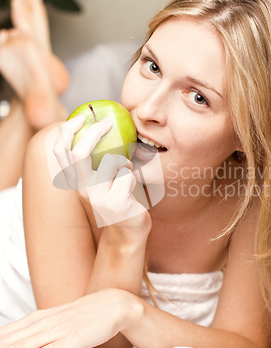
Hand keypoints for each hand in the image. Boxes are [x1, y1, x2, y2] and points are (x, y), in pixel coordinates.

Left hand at [0, 289, 139, 347]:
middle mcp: (46, 322)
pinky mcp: (71, 340)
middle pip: (12, 338)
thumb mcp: (60, 318)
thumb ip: (43, 328)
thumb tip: (26, 341)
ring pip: (25, 345)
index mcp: (42, 316)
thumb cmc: (86, 314)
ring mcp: (58, 330)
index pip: (10, 330)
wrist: (113, 304)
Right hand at [50, 115, 151, 231]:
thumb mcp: (105, 177)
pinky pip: (128, 175)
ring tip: (126, 174)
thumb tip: (101, 124)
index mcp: (75, 181)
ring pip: (112, 162)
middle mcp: (81, 189)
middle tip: (108, 123)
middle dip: (94, 133)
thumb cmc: (120, 196)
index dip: (67, 132)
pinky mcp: (115, 202)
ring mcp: (97, 197)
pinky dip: (133, 177)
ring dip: (124, 163)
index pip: (61, 152)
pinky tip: (131, 190)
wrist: (129, 231)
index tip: (80, 117)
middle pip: (79, 153)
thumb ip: (99, 158)